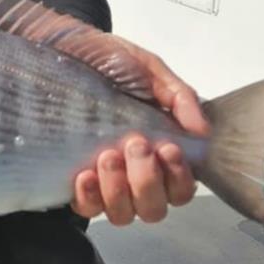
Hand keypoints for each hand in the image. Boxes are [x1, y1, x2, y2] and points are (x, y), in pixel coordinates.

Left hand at [71, 51, 209, 224]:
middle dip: (148, 181)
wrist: (62, 49)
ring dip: (119, 190)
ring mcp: (106, 180)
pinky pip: (87, 208)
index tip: (168, 148)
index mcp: (160, 147)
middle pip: (154, 208)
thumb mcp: (149, 68)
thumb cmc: (108, 60)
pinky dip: (89, 196)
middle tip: (136, 145)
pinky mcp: (76, 181)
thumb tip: (201, 131)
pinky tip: (85, 174)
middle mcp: (136, 172)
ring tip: (108, 155)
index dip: (179, 177)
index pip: (181, 187)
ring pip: (123, 214)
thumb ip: (179, 96)